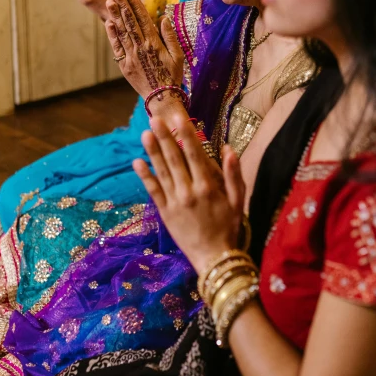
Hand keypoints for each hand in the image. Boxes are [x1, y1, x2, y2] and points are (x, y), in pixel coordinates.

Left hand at [104, 0, 183, 107]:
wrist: (161, 98)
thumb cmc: (172, 76)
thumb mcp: (177, 55)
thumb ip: (170, 36)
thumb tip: (164, 18)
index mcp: (154, 44)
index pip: (143, 19)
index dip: (136, 5)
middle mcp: (141, 48)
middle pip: (130, 22)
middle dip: (123, 5)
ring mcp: (131, 56)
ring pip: (122, 32)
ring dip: (115, 16)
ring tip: (110, 2)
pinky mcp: (124, 65)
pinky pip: (117, 47)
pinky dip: (112, 35)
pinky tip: (109, 23)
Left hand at [133, 116, 244, 272]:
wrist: (214, 258)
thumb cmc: (229, 227)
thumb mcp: (238, 201)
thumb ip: (234, 174)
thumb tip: (229, 148)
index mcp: (208, 186)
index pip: (195, 154)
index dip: (186, 134)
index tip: (178, 117)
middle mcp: (189, 191)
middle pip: (174, 159)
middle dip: (165, 137)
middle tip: (154, 118)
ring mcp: (174, 202)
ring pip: (161, 172)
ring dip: (152, 152)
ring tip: (145, 134)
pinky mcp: (165, 213)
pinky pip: (153, 191)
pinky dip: (145, 177)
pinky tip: (137, 162)